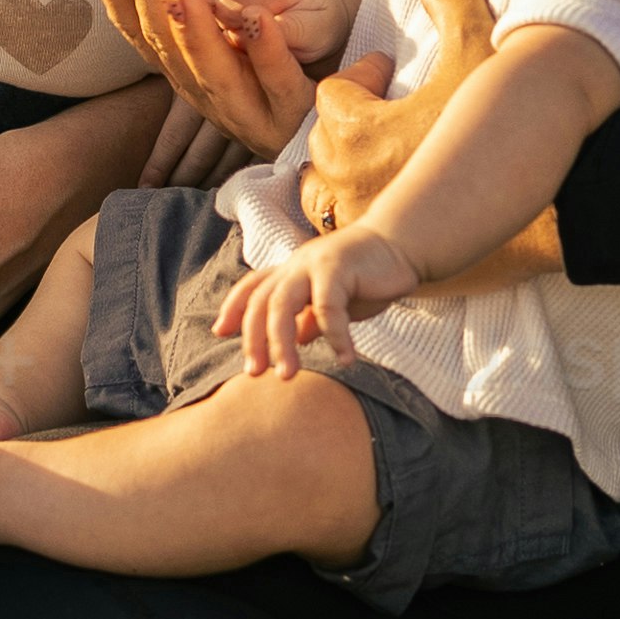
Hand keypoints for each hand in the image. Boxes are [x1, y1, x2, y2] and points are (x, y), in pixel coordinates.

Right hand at [81, 0, 321, 159]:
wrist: (322, 136)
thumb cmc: (269, 68)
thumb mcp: (232, 13)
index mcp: (180, 66)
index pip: (134, 21)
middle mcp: (201, 89)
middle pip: (164, 38)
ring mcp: (244, 107)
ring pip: (211, 70)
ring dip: (193, 29)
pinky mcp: (290, 115)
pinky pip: (276, 82)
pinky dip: (263, 49)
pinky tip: (258, 16)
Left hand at [240, 222, 421, 375]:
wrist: (400, 244)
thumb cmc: (366, 275)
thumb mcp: (333, 302)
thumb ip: (311, 319)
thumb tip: (294, 342)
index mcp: (290, 272)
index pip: (251, 288)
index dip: (233, 308)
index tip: (219, 332)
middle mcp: (295, 266)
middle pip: (261, 303)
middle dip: (254, 340)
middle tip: (255, 373)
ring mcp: (314, 264)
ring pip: (282, 304)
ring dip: (281, 343)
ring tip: (287, 374)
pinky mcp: (339, 267)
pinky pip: (328, 306)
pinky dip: (335, 335)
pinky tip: (345, 359)